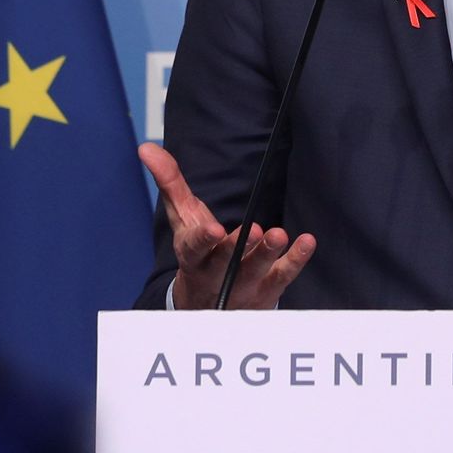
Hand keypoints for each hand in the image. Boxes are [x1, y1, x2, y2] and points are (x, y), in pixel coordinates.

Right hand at [139, 142, 315, 310]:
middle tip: (251, 231)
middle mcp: (216, 272)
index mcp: (193, 255)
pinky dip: (295, 260)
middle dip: (236, 248)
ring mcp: (242, 284)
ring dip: (266, 253)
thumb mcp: (182, 217)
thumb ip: (170, 182)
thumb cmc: (197, 249)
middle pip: (225, 262)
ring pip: (255, 270)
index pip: (194, 249)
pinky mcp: (267, 290)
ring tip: (277, 234)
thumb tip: (146, 148)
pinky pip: (283, 276)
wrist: (210, 304)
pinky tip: (306, 242)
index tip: (212, 230)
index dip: (202, 240)